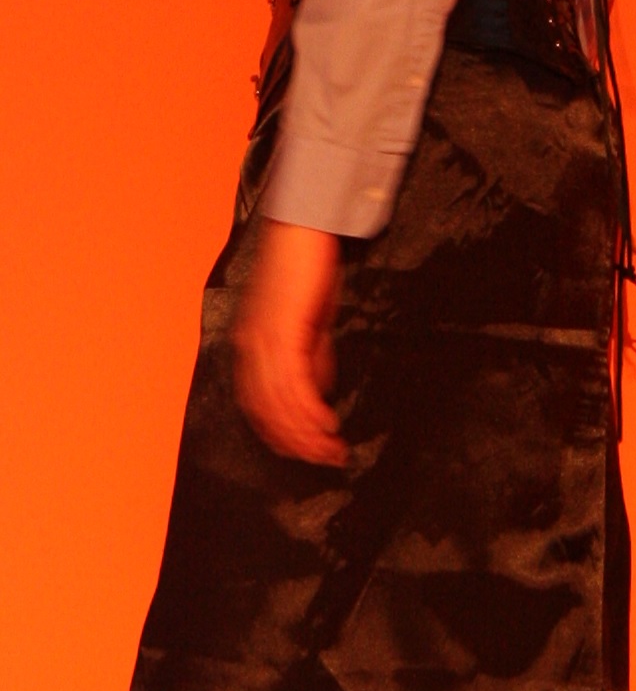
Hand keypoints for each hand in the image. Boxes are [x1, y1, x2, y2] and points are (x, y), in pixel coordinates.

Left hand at [233, 220, 347, 464]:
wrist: (302, 230)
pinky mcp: (282, 334)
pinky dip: (309, 411)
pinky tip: (328, 425)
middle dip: (295, 442)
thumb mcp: (307, 321)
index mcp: (250, 344)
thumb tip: (318, 391)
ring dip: (306, 434)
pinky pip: (293, 385)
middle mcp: (250, 347)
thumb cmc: (305, 268)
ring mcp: (263, 342)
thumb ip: (310, 356)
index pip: (259, 403)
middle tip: (323, 460)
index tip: (305, 451)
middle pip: (266, 411)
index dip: (282, 432)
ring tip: (331, 451)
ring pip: (280, 404)